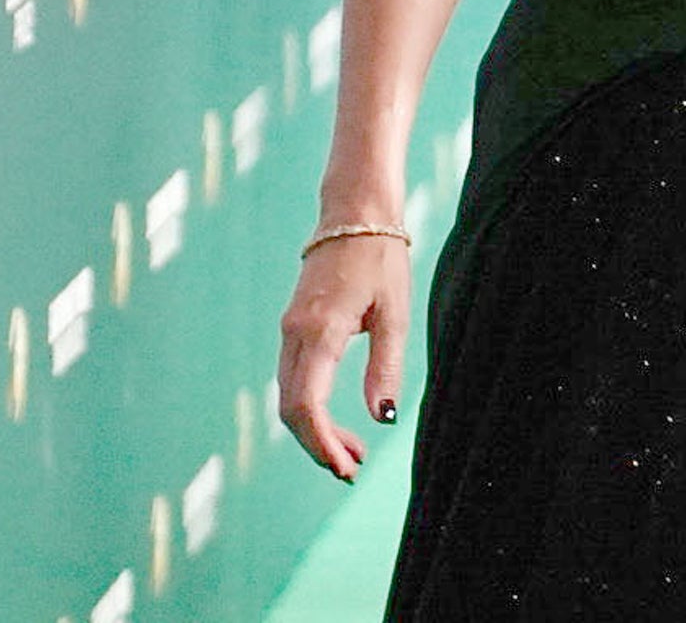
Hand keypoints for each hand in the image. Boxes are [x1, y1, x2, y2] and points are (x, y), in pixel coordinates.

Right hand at [276, 233, 411, 481]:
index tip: (345, 467)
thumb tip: (381, 418)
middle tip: (353, 471)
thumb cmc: (382, 259)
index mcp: (319, 331)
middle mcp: (294, 335)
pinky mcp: (293, 329)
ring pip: (290, 398)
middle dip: (318, 446)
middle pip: (291, 410)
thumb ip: (385, 367)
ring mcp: (289, 332)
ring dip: (316, 431)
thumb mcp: (396, 314)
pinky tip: (341, 422)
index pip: (306, 405)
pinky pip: (295, 380)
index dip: (320, 443)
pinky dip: (313, 409)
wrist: (354, 215)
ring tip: (354, 454)